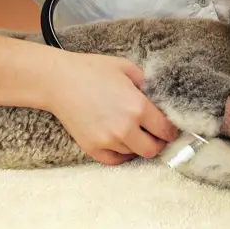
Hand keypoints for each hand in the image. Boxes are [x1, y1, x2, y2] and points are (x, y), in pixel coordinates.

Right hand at [47, 52, 180, 165]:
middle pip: (153, 149)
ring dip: (138, 145)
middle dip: (158, 142)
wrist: (58, 81)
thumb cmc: (92, 70)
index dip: (172, 129)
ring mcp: (107, 141)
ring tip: (134, 130)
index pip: (166, 130)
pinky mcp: (92, 148)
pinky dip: (121, 153)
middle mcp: (125, 128)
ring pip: (134, 154)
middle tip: (155, 132)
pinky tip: (121, 141)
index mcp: (138, 107)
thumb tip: (162, 99)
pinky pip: (115, 160)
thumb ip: (148, 85)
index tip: (170, 127)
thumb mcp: (127, 68)